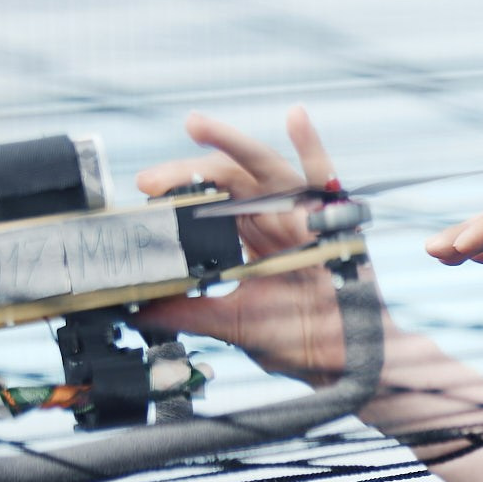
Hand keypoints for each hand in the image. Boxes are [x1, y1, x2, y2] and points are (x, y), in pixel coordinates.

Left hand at [133, 107, 362, 383]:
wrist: (348, 365)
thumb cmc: (300, 341)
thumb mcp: (231, 326)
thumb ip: (187, 313)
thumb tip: (134, 309)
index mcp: (248, 238)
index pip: (206, 201)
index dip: (174, 194)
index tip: (142, 198)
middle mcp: (273, 219)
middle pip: (226, 179)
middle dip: (185, 172)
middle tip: (148, 181)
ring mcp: (303, 216)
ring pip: (264, 167)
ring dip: (231, 142)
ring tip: (196, 124)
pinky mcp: (335, 222)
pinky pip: (326, 177)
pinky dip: (312, 146)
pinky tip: (296, 116)